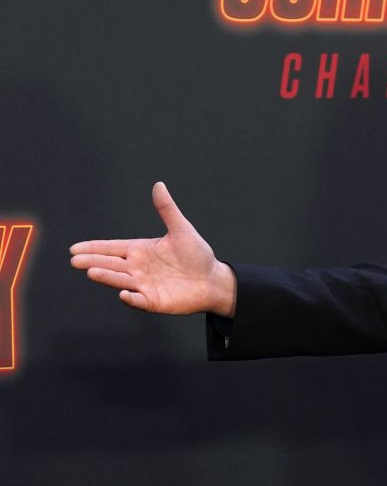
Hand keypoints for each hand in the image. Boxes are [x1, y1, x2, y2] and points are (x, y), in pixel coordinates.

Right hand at [69, 182, 236, 315]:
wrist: (214, 280)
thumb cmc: (197, 255)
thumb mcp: (182, 230)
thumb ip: (167, 210)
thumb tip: (158, 185)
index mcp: (141, 250)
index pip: (112, 248)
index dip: (94, 248)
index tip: (74, 248)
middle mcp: (138, 268)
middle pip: (111, 264)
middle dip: (93, 262)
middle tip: (75, 260)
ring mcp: (144, 285)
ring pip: (120, 280)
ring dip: (107, 277)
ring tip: (91, 272)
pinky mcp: (153, 301)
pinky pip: (138, 300)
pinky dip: (130, 298)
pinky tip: (123, 294)